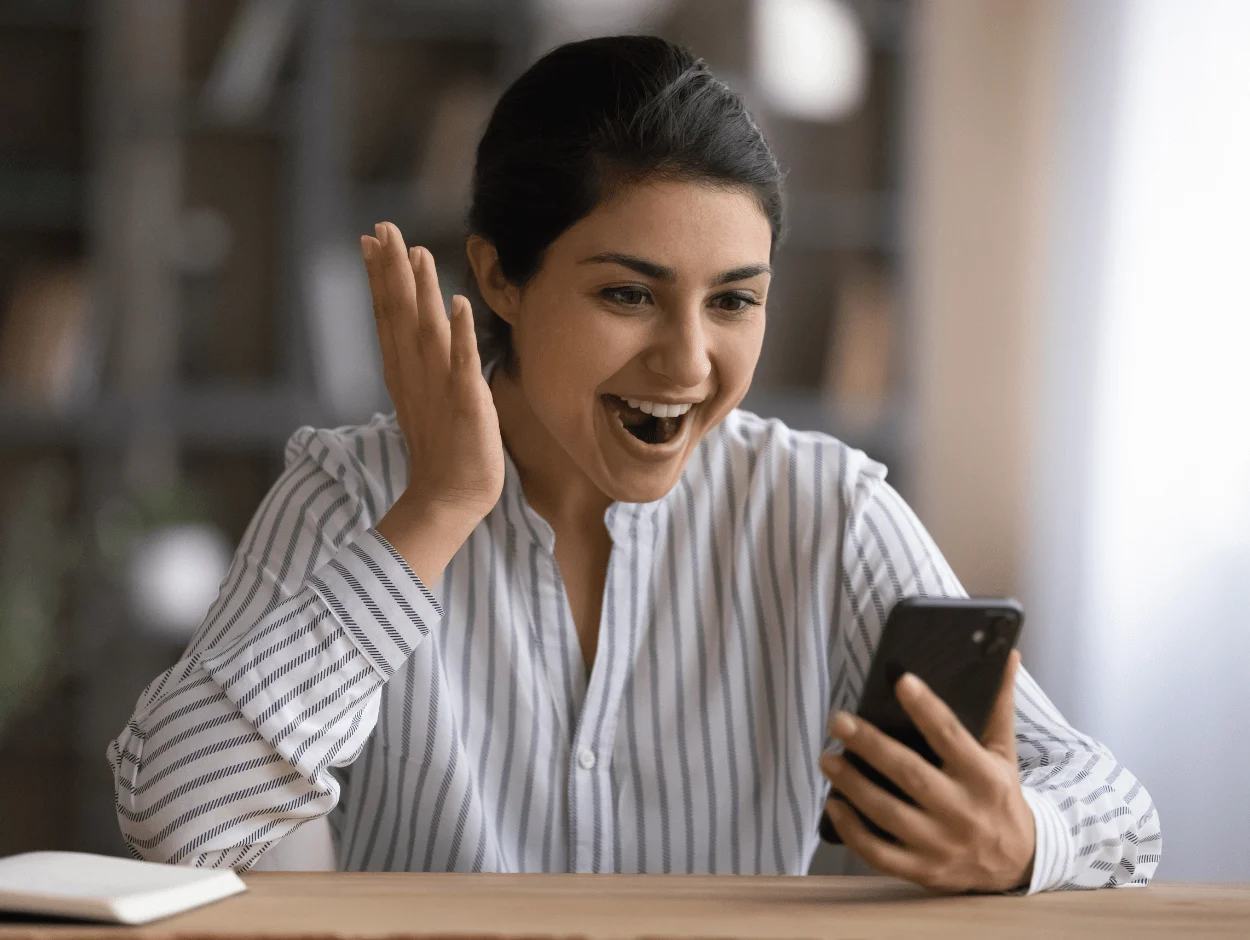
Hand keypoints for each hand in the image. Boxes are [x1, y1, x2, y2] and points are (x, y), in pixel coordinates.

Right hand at [361, 222, 504, 525]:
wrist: (451, 499)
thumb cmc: (443, 452)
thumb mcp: (425, 399)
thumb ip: (417, 366)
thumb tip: (418, 336)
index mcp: (404, 372)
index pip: (390, 315)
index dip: (381, 276)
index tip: (372, 238)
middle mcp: (416, 374)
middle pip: (400, 313)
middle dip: (391, 269)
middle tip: (381, 226)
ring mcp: (439, 387)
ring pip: (426, 329)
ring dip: (421, 291)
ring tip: (416, 251)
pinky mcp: (466, 402)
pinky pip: (462, 363)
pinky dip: (459, 334)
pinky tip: (457, 304)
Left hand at [820, 650, 1034, 893]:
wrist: (1017, 865)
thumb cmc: (999, 797)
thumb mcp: (1003, 753)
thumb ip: (998, 706)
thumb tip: (1006, 652)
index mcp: (984, 778)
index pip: (951, 737)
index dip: (926, 708)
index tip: (901, 681)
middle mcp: (963, 812)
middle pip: (911, 775)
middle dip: (871, 746)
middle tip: (839, 721)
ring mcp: (941, 845)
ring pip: (889, 814)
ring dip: (853, 785)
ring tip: (828, 758)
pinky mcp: (923, 870)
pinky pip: (880, 854)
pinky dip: (853, 831)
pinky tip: (834, 805)